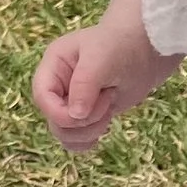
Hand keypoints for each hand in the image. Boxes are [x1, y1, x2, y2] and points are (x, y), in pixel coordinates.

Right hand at [33, 22, 167, 151]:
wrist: (145, 50)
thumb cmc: (120, 45)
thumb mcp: (100, 58)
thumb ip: (84, 85)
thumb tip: (75, 115)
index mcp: (53, 66)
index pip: (42, 97)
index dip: (58, 113)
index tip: (83, 114)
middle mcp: (57, 87)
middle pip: (54, 121)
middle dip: (82, 121)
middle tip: (107, 101)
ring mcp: (70, 104)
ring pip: (65, 135)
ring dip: (89, 130)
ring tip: (109, 108)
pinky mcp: (86, 117)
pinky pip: (76, 141)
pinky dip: (90, 139)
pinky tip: (105, 123)